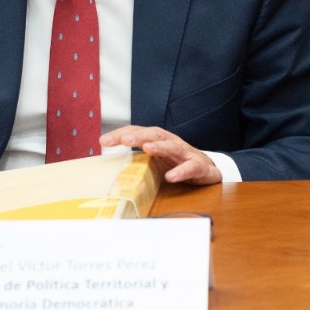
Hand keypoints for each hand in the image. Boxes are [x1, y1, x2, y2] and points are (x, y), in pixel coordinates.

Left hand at [100, 126, 222, 184]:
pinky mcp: (199, 166)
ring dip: (160, 146)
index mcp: (158, 140)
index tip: (103, 141)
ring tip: (147, 148)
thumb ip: (136, 164)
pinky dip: (181, 171)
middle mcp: (171, 142)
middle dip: (139, 135)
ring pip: (173, 146)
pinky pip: (190, 167)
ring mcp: (186, 153)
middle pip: (154, 134)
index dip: (121, 134)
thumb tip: (112, 175)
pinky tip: (171, 176)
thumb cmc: (176, 163)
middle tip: (124, 140)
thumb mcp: (154, 162)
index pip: (138, 132)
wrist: (206, 170)